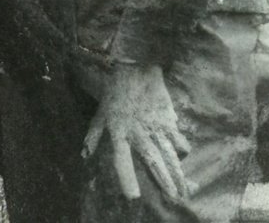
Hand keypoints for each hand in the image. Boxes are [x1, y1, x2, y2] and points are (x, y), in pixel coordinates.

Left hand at [84, 63, 192, 201]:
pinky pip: (178, 140)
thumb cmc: (114, 93)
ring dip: (177, 173)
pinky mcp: (168, 120)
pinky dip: (182, 150)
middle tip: (174, 198)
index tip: (134, 196)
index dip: (127, 177)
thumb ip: (92, 135)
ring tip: (184, 189)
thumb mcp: (99, 114)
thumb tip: (84, 154)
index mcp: (118, 131)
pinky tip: (184, 158)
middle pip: (153, 161)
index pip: (121, 159)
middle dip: (164, 181)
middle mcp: (138, 132)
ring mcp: (155, 127)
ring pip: (169, 154)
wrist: (135, 69)